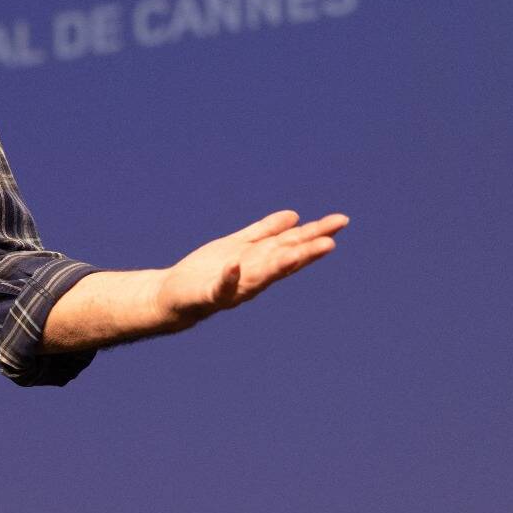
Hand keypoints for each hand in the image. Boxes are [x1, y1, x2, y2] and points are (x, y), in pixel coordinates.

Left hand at [153, 209, 347, 328]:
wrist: (174, 296)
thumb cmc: (209, 272)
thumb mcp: (240, 246)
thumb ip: (265, 233)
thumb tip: (295, 217)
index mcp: (261, 263)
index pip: (292, 247)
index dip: (314, 237)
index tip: (337, 226)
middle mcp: (253, 277)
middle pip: (282, 262)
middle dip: (305, 253)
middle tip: (330, 242)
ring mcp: (233, 287)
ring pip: (260, 277)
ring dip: (277, 266)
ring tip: (295, 254)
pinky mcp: (209, 294)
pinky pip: (220, 287)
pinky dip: (228, 278)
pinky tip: (234, 267)